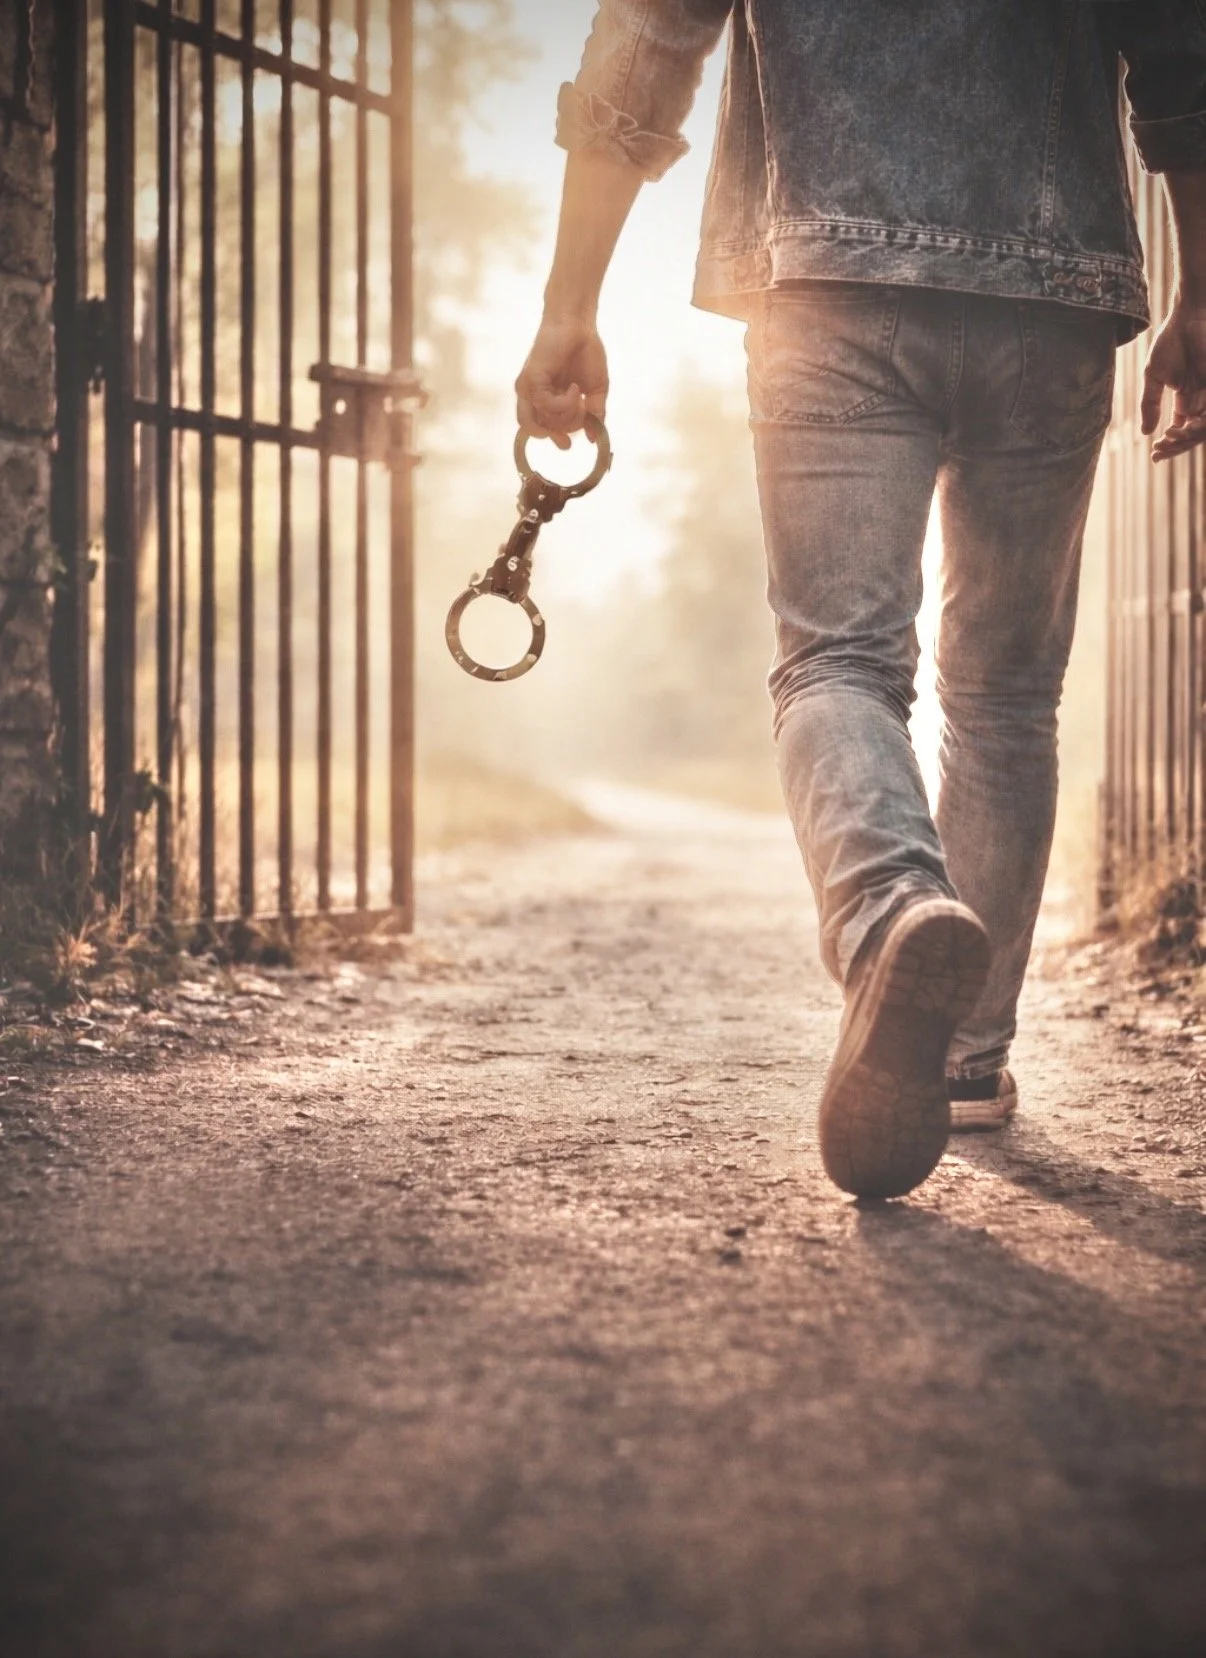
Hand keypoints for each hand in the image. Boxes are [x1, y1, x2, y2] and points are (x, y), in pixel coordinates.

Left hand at [515, 314, 607, 449]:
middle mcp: (531, 395)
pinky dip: (565, 403)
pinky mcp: (530, 379)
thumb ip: (594, 415)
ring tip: (579, 399)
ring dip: (566, 417)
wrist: (579, 324)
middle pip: (544, 430)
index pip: (540, 429)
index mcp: (544, 399)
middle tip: (585, 409)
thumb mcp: (596, 390)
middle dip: (569, 427)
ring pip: (542, 422)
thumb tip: (595, 439)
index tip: (567, 444)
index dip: (553, 438)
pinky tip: (575, 389)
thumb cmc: (585, 352)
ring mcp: (528, 388)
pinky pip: (545, 405)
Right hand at [1142, 298, 1205, 462]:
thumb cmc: (1171, 342)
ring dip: (1184, 440)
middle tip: (1158, 451)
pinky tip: (1178, 428)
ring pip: (1201, 429)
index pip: (1181, 429)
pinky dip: (1194, 427)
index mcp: (1187, 399)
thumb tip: (1144, 432)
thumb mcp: (1154, 377)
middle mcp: (1201, 400)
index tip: (1153, 454)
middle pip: (1192, 434)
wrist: (1189, 317)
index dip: (1169, 445)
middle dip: (1175, 446)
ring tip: (1166, 439)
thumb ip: (1150, 404)